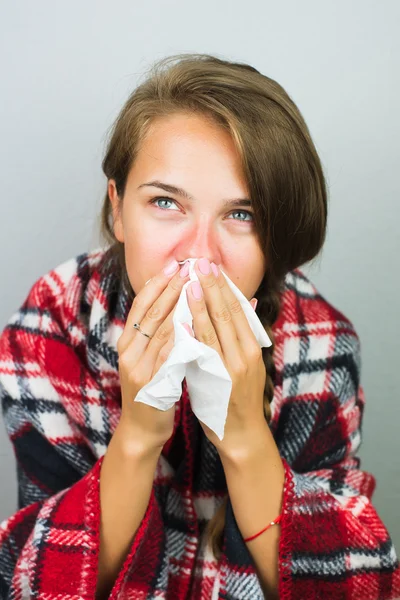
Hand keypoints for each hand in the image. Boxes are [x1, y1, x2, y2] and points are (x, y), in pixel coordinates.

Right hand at [116, 260, 190, 452]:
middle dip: (170, 287)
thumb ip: (158, 335)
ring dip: (178, 305)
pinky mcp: (150, 382)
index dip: (158, 283)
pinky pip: (168, 353)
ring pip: (159, 329)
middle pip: (150, 312)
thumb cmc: (152, 390)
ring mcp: (137, 366)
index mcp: (127, 342)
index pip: (141, 304)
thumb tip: (175, 305)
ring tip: (194, 286)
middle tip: (187, 267)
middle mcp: (128, 351)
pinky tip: (194, 321)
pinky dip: (181, 335)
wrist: (143, 429)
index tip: (175, 264)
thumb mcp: (149, 359)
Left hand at [185, 258, 265, 459]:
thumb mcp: (246, 363)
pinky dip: (194, 333)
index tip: (212, 267)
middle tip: (201, 263)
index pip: (238, 309)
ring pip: (216, 328)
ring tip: (190, 281)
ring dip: (201, 303)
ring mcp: (232, 367)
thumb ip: (244, 334)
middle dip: (213, 286)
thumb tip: (247, 302)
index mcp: (253, 348)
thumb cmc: (238, 397)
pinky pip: (204, 352)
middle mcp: (246, 354)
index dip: (225, 286)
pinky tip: (184, 317)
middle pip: (229, 312)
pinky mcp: (218, 380)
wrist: (241, 435)